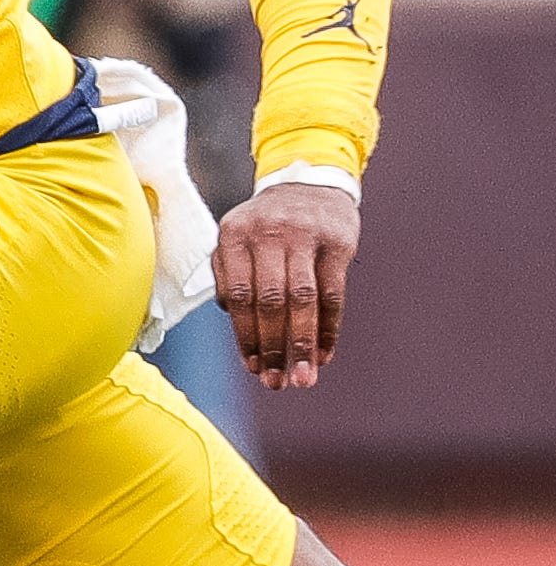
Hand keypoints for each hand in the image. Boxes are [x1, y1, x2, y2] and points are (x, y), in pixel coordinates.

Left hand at [214, 181, 357, 389]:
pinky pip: (334, 294)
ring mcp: (305, 237)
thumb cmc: (265, 223)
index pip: (237, 296)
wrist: (309, 182)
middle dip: (273, 347)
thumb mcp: (236, 237)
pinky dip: (329, 328)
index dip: (245, 336)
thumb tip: (234, 324)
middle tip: (276, 383)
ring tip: (303, 377)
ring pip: (302, 300)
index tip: (252, 368)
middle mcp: (268, 234)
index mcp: (234, 236)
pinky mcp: (338, 243)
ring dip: (302, 344)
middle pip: (269, 301)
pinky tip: (325, 353)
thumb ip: (227, 275)